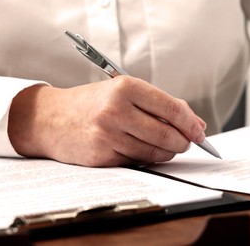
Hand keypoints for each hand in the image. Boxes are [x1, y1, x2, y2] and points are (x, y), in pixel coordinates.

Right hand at [8, 76, 206, 166]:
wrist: (49, 118)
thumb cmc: (93, 103)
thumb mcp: (123, 92)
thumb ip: (160, 106)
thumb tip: (197, 125)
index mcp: (125, 87)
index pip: (171, 108)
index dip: (191, 123)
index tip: (200, 132)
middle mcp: (115, 110)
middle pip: (166, 134)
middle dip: (183, 142)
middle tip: (186, 143)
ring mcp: (107, 134)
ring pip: (154, 151)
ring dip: (167, 152)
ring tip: (166, 146)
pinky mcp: (101, 156)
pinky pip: (137, 161)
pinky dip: (146, 158)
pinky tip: (141, 150)